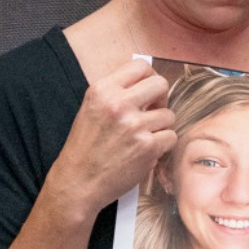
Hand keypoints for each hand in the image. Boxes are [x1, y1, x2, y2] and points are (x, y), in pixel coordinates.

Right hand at [47, 58, 176, 218]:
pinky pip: (171, 136)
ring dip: (161, 126)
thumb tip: (147, 83)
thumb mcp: (91, 108)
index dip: (149, 78)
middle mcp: (118, 103)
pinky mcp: (147, 146)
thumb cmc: (85, 148)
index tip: (148, 91)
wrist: (78, 182)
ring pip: (169, 114)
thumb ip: (116, 93)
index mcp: (103, 90)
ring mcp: (134, 125)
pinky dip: (162, 145)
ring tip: (144, 137)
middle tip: (152, 111)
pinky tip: (146, 151)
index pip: (140, 66)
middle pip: (160, 84)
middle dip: (161, 98)